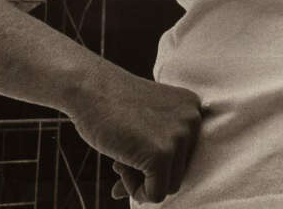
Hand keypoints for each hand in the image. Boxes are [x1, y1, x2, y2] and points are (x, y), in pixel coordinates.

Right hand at [67, 63, 201, 204]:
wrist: (90, 87)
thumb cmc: (112, 105)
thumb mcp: (145, 123)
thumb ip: (156, 152)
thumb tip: (145, 193)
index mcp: (192, 108)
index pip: (185, 154)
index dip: (158, 161)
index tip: (135, 154)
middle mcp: (192, 119)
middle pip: (179, 172)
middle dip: (149, 173)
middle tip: (122, 159)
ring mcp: (179, 136)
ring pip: (169, 186)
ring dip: (141, 180)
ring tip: (121, 158)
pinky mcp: (162, 155)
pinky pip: (155, 195)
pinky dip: (134, 191)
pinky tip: (119, 164)